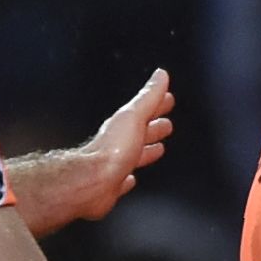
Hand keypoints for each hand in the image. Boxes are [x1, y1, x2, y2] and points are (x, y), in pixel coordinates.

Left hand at [15, 69, 174, 229]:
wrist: (92, 182)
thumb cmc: (112, 151)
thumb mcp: (134, 117)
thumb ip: (148, 97)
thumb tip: (160, 75)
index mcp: (124, 125)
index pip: (144, 109)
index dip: (157, 103)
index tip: (168, 98)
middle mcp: (118, 143)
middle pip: (139, 132)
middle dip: (153, 127)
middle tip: (166, 123)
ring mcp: (114, 164)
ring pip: (134, 154)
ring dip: (146, 150)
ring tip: (158, 148)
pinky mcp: (111, 185)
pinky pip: (123, 178)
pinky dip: (130, 177)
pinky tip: (133, 179)